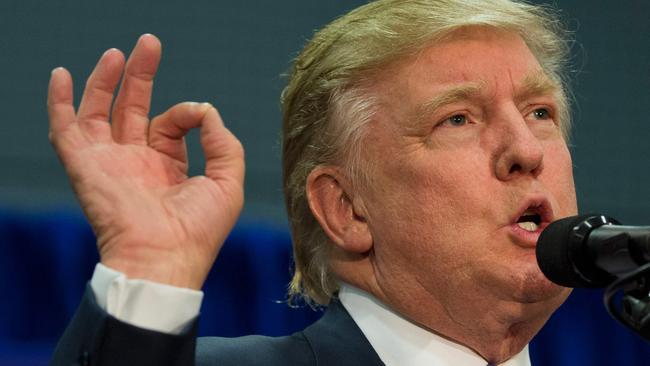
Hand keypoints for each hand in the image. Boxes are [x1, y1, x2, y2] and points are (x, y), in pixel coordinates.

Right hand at [47, 34, 243, 289]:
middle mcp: (136, 162)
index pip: (172, 124)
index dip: (185, 112)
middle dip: (140, 76)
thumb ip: (223, 143)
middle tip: (149, 44)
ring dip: (105, 82)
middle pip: (133, 109)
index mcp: (168, 167)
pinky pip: (65, 129)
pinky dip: (60, 103)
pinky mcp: (85, 165)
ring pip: (100, 112)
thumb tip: (207, 110)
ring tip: (117, 53)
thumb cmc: (199, 230)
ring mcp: (109, 162)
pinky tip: (62, 76)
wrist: (164, 257)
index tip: (199, 114)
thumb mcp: (227, 182)